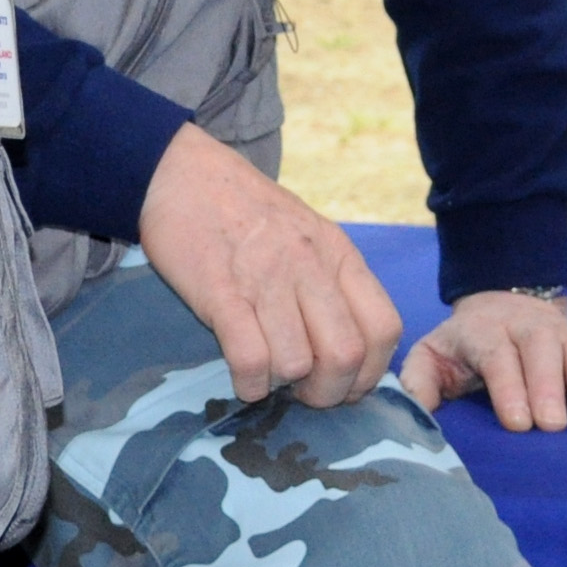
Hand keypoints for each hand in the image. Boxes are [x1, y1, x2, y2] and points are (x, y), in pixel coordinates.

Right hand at [136, 125, 400, 408]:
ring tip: (268, 373)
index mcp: (338, 254)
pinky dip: (249, 383)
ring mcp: (265, 278)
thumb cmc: (248, 212)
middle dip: (327, 392)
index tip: (346, 384)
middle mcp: (309, 265)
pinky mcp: (220, 293)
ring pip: (296, 364)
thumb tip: (353, 350)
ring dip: (282, 386)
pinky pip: (250, 359)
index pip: (383, 328)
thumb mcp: (309, 234)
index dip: (370, 372)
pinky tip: (243, 374)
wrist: (183, 175)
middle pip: (345, 355)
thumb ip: (333, 282)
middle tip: (303, 391)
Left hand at [401, 290, 566, 431]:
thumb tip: (412, 412)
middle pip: (542, 347)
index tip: (517, 422)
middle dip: (549, 386)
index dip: (508, 386)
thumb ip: (419, 383)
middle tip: (554, 426)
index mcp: (483, 329)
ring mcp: (563, 332)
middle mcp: (526, 325)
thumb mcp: (431, 358)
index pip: (496, 352)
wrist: (500, 308)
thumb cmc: (462, 350)